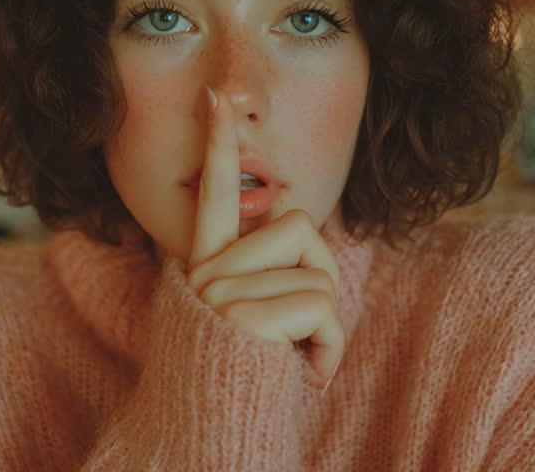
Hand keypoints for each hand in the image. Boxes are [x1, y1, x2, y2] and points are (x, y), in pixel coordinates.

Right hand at [185, 87, 344, 389]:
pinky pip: (321, 306)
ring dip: (326, 319)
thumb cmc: (244, 379)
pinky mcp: (243, 317)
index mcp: (203, 264)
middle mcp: (204, 272)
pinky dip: (330, 346)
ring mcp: (220, 293)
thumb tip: (286, 204)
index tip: (216, 98)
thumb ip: (261, 265)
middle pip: (297, 226)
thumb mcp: (248, 315)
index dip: (217, 144)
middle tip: (301, 328)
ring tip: (297, 353)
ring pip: (316, 268)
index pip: (213, 193)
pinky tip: (308, 374)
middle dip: (320, 276)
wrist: (215, 436)